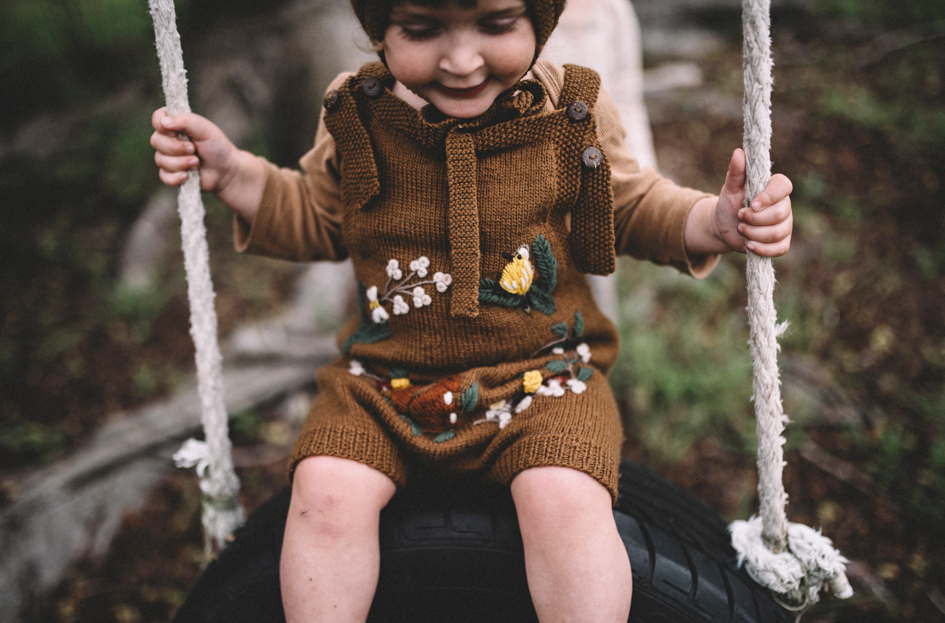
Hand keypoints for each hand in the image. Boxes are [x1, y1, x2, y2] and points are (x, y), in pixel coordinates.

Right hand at [150, 107, 264, 222]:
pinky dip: (176, 177)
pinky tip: (188, 176)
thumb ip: (186, 120)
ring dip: (181, 163)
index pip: (157, 118)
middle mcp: (168, 139)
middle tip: (194, 149)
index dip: (162, 125)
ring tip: (197, 162)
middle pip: (156, 141)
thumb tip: (163, 121)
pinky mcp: (171, 174)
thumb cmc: (217, 146)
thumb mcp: (205, 129)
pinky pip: (164, 176)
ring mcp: (167, 157)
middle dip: (177, 148)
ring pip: (160, 160)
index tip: (177, 132)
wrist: (226, 171)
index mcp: (175, 124)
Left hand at [715, 148, 792, 256]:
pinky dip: (762, 249)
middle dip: (755, 219)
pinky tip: (749, 245)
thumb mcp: (730, 188)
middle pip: (780, 214)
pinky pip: (780, 248)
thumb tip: (739, 152)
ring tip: (741, 229)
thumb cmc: (729, 203)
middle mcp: (784, 205)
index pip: (784, 187)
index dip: (770, 197)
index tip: (751, 204)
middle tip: (740, 216)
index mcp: (774, 188)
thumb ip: (735, 172)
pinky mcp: (781, 242)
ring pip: (778, 233)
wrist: (725, 226)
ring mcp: (785, 224)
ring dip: (754, 234)